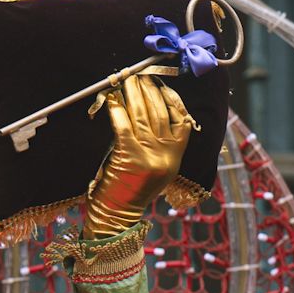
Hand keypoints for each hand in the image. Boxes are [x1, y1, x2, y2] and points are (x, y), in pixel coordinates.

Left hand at [81, 74, 193, 237]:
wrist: (117, 216)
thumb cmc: (132, 191)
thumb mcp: (156, 169)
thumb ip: (158, 145)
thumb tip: (149, 110)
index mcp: (175, 157)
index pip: (181, 120)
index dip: (171, 99)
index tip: (161, 85)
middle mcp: (165, 154)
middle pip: (159, 113)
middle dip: (149, 90)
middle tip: (139, 76)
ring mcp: (148, 155)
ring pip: (142, 115)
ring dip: (133, 94)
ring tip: (126, 80)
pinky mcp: (129, 155)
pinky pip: (123, 124)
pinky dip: (116, 109)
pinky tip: (112, 98)